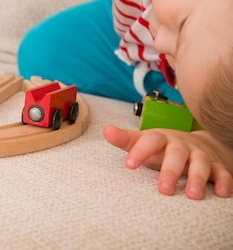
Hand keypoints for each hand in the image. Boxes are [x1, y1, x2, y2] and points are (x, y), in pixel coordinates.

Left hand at [103, 125, 231, 198]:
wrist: (196, 144)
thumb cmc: (163, 147)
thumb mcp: (144, 141)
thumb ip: (126, 140)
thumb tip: (106, 130)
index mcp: (161, 138)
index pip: (150, 140)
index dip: (140, 150)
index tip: (129, 164)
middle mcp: (181, 145)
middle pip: (176, 154)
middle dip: (170, 171)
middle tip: (163, 190)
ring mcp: (199, 154)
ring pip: (201, 163)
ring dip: (198, 178)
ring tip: (193, 195)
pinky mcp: (216, 165)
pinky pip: (222, 172)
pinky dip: (224, 182)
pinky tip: (221, 194)